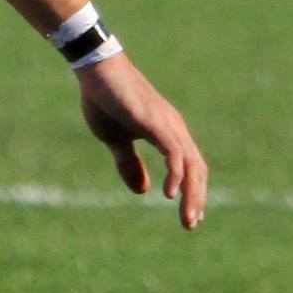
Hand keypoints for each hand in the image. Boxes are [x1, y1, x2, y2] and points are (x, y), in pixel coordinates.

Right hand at [76, 54, 207, 229]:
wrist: (96, 69)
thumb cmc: (105, 99)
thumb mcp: (116, 139)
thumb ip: (130, 163)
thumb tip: (142, 191)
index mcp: (166, 132)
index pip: (189, 166)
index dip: (193, 191)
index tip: (191, 216)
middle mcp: (174, 128)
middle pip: (196, 169)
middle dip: (197, 198)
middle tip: (191, 224)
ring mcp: (167, 124)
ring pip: (190, 165)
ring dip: (191, 193)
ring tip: (187, 217)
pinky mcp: (155, 123)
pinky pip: (174, 153)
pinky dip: (176, 175)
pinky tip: (169, 194)